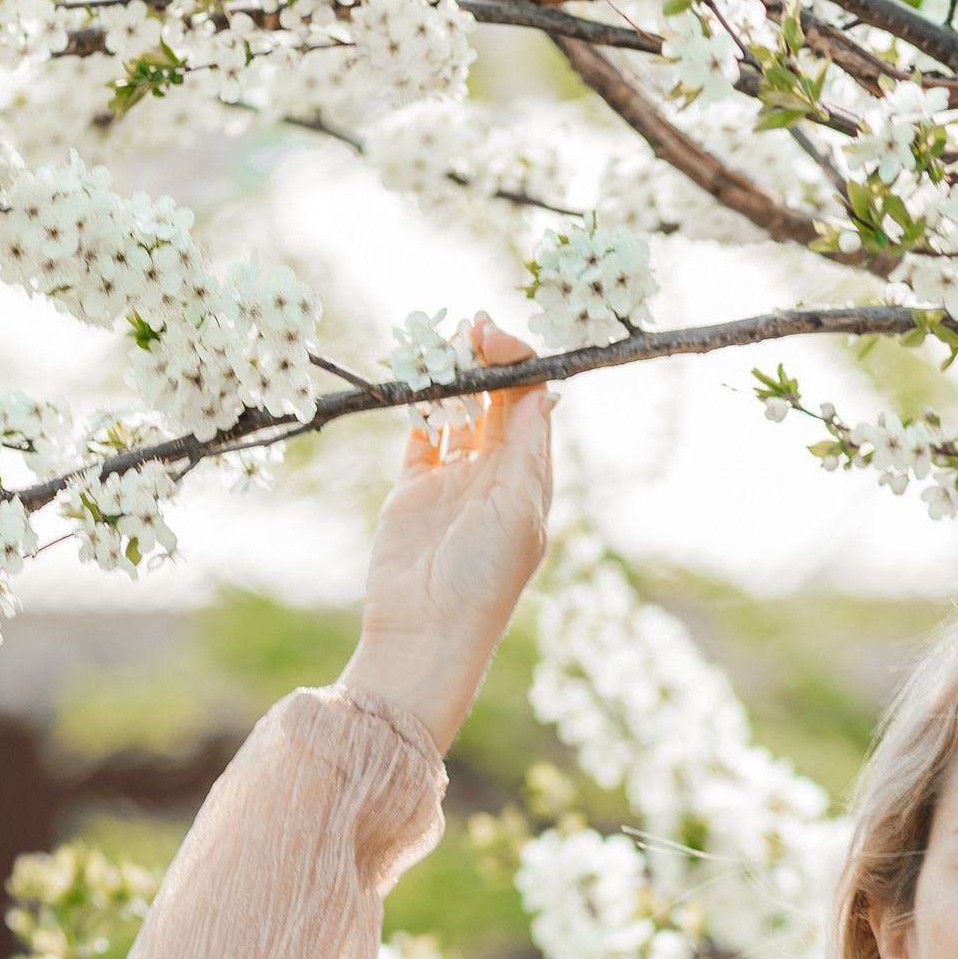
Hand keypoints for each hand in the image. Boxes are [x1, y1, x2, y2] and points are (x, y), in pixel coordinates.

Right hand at [339, 317, 553, 752]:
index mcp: (531, 481)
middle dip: (485, 360)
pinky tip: (415, 375)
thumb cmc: (482, 579)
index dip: (518, 366)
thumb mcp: (518, 509)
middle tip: (469, 328)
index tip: (495, 340)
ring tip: (440, 341)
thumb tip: (544, 388)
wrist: (425, 631)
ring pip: (457, 410)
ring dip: (452, 374)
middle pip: (495, 400)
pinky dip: (418, 402)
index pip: (531, 405)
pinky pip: (420, 432)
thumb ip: (527, 447)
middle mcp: (495, 476)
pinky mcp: (413, 488)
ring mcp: (453, 480)